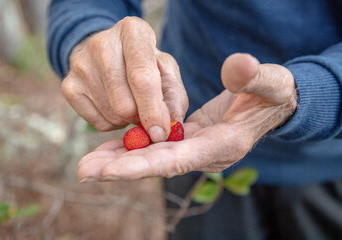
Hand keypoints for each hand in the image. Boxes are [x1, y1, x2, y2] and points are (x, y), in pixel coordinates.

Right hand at [62, 17, 187, 142]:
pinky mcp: (69, 86)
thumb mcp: (165, 69)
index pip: (142, 77)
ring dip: (128, 120)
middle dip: (141, 118)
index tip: (161, 133)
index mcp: (132, 32)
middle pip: (124, 104)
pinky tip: (115, 106)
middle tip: (147, 113)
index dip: (153, 110)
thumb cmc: (143, 62)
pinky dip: (113, 123)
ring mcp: (80, 66)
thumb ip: (174, 95)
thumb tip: (171, 125)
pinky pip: (98, 123)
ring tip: (131, 103)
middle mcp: (101, 45)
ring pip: (112, 115)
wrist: (107, 52)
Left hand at [77, 53, 296, 181]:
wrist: (272, 104)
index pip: (179, 159)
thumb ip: (256, 77)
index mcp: (224, 144)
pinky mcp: (187, 140)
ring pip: (152, 158)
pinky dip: (132, 149)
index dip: (144, 165)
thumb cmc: (273, 93)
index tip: (110, 170)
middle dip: (122, 168)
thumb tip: (237, 67)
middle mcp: (204, 154)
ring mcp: (195, 148)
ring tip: (85, 165)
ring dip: (120, 161)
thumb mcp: (271, 82)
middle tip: (83, 171)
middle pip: (158, 165)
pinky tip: (107, 151)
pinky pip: (155, 147)